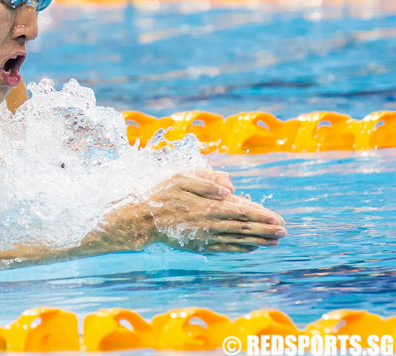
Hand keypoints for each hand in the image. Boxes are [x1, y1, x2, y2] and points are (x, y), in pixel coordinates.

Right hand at [146, 170, 285, 252]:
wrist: (141, 218)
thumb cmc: (161, 193)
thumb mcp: (181, 177)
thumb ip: (206, 181)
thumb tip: (229, 189)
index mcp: (207, 205)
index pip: (241, 211)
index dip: (262, 215)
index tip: (279, 219)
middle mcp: (209, 223)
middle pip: (244, 227)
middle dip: (266, 230)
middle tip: (284, 232)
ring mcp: (204, 237)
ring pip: (236, 239)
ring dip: (258, 241)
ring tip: (275, 242)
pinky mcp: (198, 245)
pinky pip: (224, 249)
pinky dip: (240, 249)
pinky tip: (251, 248)